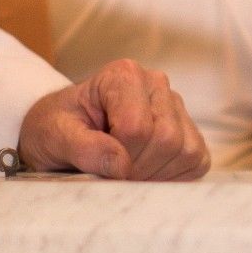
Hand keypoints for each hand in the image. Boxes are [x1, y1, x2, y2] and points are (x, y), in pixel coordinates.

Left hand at [18, 59, 210, 180]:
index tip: (94, 164)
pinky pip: (198, 160)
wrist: (63, 131)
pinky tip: (146, 172)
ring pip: (186, 151)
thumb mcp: (54, 135)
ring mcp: (177, 107)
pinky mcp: (190, 130)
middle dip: (136, 168)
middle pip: (166, 139)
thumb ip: (83, 147)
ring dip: (154, 175)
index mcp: (124, 76)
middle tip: (110, 174)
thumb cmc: (57, 128)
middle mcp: (157, 84)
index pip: (137, 127)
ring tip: (126, 172)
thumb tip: (120, 165)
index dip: (117, 157)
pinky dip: (173, 176)